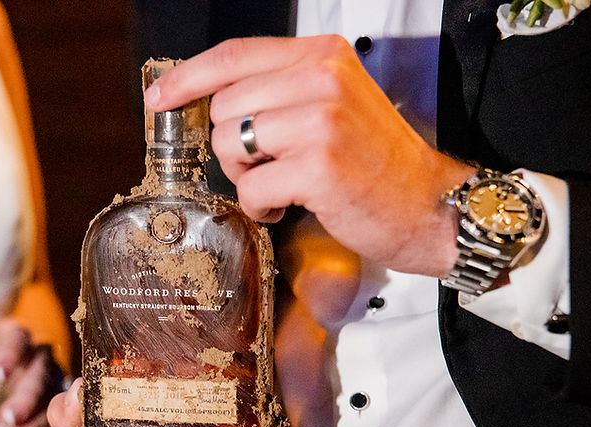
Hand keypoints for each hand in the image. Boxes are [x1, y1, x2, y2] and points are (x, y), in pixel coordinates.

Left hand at [0, 318, 63, 426]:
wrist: (11, 367)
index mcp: (14, 336)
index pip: (16, 340)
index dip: (10, 354)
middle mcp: (38, 355)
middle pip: (39, 374)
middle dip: (25, 398)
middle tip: (7, 419)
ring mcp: (52, 380)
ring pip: (52, 400)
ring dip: (33, 423)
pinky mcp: (58, 404)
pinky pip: (62, 420)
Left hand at [145, 35, 475, 277]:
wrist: (429, 204)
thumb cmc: (375, 161)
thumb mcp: (332, 102)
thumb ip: (278, 91)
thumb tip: (208, 102)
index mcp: (322, 55)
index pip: (233, 55)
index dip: (187, 77)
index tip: (160, 98)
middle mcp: (321, 78)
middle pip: (223, 107)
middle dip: (233, 146)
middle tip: (269, 165)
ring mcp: (320, 120)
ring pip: (230, 145)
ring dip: (245, 176)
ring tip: (283, 184)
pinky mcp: (317, 165)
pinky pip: (249, 189)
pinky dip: (260, 207)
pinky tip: (288, 206)